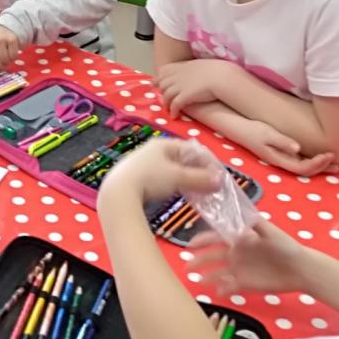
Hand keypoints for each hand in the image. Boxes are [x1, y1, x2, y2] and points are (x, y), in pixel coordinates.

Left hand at [0, 24, 20, 72]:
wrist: (3, 27)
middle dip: (0, 67)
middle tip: (1, 66)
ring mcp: (1, 39)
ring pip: (5, 60)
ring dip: (7, 63)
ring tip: (5, 59)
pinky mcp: (12, 39)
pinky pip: (13, 56)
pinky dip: (13, 58)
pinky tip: (10, 54)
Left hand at [100, 138, 222, 204]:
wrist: (118, 193)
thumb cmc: (149, 179)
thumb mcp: (178, 177)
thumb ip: (200, 178)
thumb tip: (220, 180)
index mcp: (163, 144)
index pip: (192, 149)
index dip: (207, 162)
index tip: (218, 176)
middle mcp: (153, 150)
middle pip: (182, 159)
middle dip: (197, 172)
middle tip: (209, 185)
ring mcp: (143, 163)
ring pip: (172, 169)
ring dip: (185, 179)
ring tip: (195, 192)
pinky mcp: (137, 176)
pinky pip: (161, 178)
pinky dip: (172, 184)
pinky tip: (175, 194)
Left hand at [156, 60, 222, 115]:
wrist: (222, 77)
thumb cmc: (219, 71)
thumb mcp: (203, 65)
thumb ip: (195, 68)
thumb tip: (197, 72)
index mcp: (184, 66)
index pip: (165, 70)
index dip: (159, 77)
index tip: (155, 82)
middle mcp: (179, 75)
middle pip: (163, 83)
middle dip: (160, 90)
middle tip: (160, 97)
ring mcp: (181, 85)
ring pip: (166, 94)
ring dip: (166, 103)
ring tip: (168, 109)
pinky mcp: (185, 96)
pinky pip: (174, 104)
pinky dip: (173, 111)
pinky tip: (174, 116)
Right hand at [188, 220, 304, 295]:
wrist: (301, 269)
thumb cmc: (286, 246)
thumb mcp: (271, 232)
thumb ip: (254, 226)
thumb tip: (237, 227)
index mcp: (239, 238)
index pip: (216, 238)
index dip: (202, 240)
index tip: (190, 245)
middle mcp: (235, 253)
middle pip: (212, 256)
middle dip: (199, 260)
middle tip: (187, 266)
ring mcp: (239, 269)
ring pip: (217, 273)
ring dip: (206, 276)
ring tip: (197, 281)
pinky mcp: (245, 284)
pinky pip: (229, 287)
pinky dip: (222, 290)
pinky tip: (217, 293)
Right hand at [237, 118, 335, 175]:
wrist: (236, 127)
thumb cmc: (251, 129)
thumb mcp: (266, 134)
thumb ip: (281, 142)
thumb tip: (297, 149)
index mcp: (278, 159)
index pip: (303, 168)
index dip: (318, 164)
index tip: (330, 154)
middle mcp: (281, 161)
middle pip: (306, 171)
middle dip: (323, 168)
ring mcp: (280, 158)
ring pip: (303, 166)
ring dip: (319, 165)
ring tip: (333, 163)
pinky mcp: (280, 152)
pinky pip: (299, 159)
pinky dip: (311, 159)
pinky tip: (318, 154)